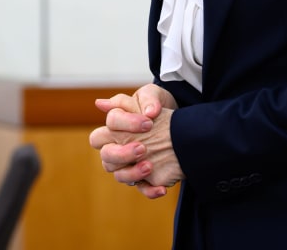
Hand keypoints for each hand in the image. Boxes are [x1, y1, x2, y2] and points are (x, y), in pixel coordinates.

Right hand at [89, 84, 182, 198]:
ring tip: (150, 166)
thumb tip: (109, 105)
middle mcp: (118, 145)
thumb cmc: (159, 105)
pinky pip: (142, 189)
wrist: (180, 122)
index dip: (125, 124)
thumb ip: (142, 98)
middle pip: (106, 155)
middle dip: (122, 153)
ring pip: (119, 175)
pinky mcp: (144, 177)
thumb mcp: (154, 95)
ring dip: (133, 173)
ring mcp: (129, 163)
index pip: (108, 126)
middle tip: (143, 148)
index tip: (148, 123)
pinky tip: (162, 188)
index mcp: (116, 124)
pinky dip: (150, 191)